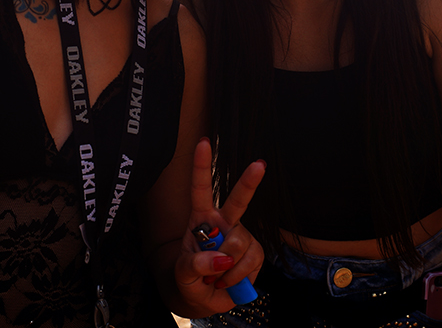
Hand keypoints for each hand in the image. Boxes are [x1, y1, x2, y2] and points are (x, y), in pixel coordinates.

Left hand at [175, 138, 264, 313]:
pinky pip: (251, 261)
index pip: (200, 189)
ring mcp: (241, 237)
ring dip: (226, 268)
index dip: (202, 166)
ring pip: (239, 243)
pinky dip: (239, 276)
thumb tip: (219, 258)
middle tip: (260, 165)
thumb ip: (194, 265)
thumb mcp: (182, 275)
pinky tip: (230, 280)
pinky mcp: (254, 252)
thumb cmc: (190, 279)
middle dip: (249, 182)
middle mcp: (223, 222)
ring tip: (216, 277)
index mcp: (201, 219)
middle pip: (238, 200)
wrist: (205, 300)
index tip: (203, 142)